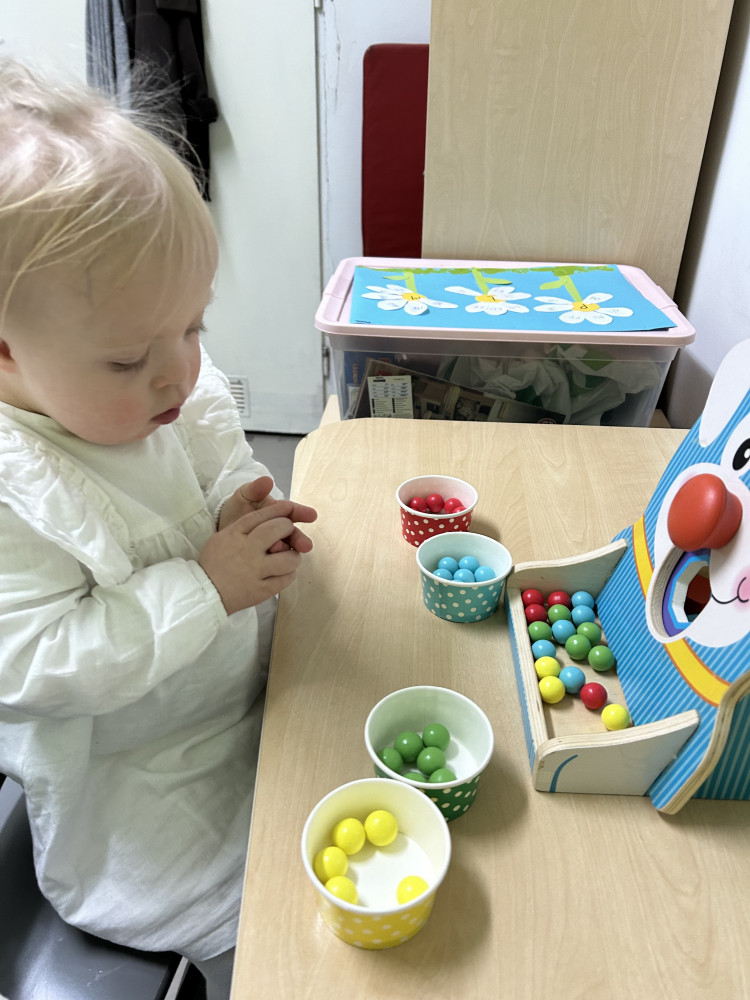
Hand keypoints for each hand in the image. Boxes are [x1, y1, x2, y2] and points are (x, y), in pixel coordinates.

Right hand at [199, 501, 316, 614]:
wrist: (204, 593)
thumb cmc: (214, 563)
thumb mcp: (222, 538)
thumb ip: (243, 528)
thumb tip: (269, 517)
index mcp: (234, 535)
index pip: (260, 516)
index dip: (278, 509)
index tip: (288, 507)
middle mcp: (247, 550)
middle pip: (277, 530)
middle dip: (288, 528)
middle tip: (288, 532)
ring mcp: (255, 571)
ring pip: (288, 558)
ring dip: (293, 556)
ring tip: (290, 557)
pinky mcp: (261, 590)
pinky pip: (286, 579)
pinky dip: (289, 574)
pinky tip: (284, 572)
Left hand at [217, 477, 316, 552]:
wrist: (220, 531)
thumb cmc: (235, 511)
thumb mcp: (242, 498)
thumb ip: (255, 489)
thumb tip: (267, 480)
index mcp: (276, 512)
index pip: (292, 511)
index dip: (302, 513)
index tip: (312, 515)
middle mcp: (278, 530)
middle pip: (292, 534)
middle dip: (299, 539)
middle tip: (305, 545)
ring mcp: (273, 545)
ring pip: (285, 549)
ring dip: (287, 552)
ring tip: (283, 553)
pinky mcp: (266, 559)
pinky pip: (273, 561)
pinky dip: (275, 562)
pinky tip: (274, 564)